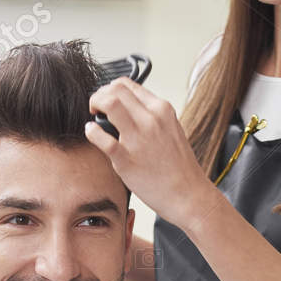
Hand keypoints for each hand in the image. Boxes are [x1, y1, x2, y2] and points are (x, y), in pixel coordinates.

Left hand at [84, 77, 217, 233]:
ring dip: (95, 105)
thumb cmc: (180, 168)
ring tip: (93, 116)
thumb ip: (152, 117)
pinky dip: (91, 131)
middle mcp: (151, 119)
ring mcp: (139, 138)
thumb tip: (128, 110)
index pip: (127, 84)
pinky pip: (100, 136)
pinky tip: (92, 133)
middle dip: (100, 94)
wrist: (189, 195)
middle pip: (115, 89)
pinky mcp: (126, 159)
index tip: (107, 99)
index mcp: (162, 110)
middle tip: (96, 107)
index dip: (111, 89)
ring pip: (108, 103)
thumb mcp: (172, 130)